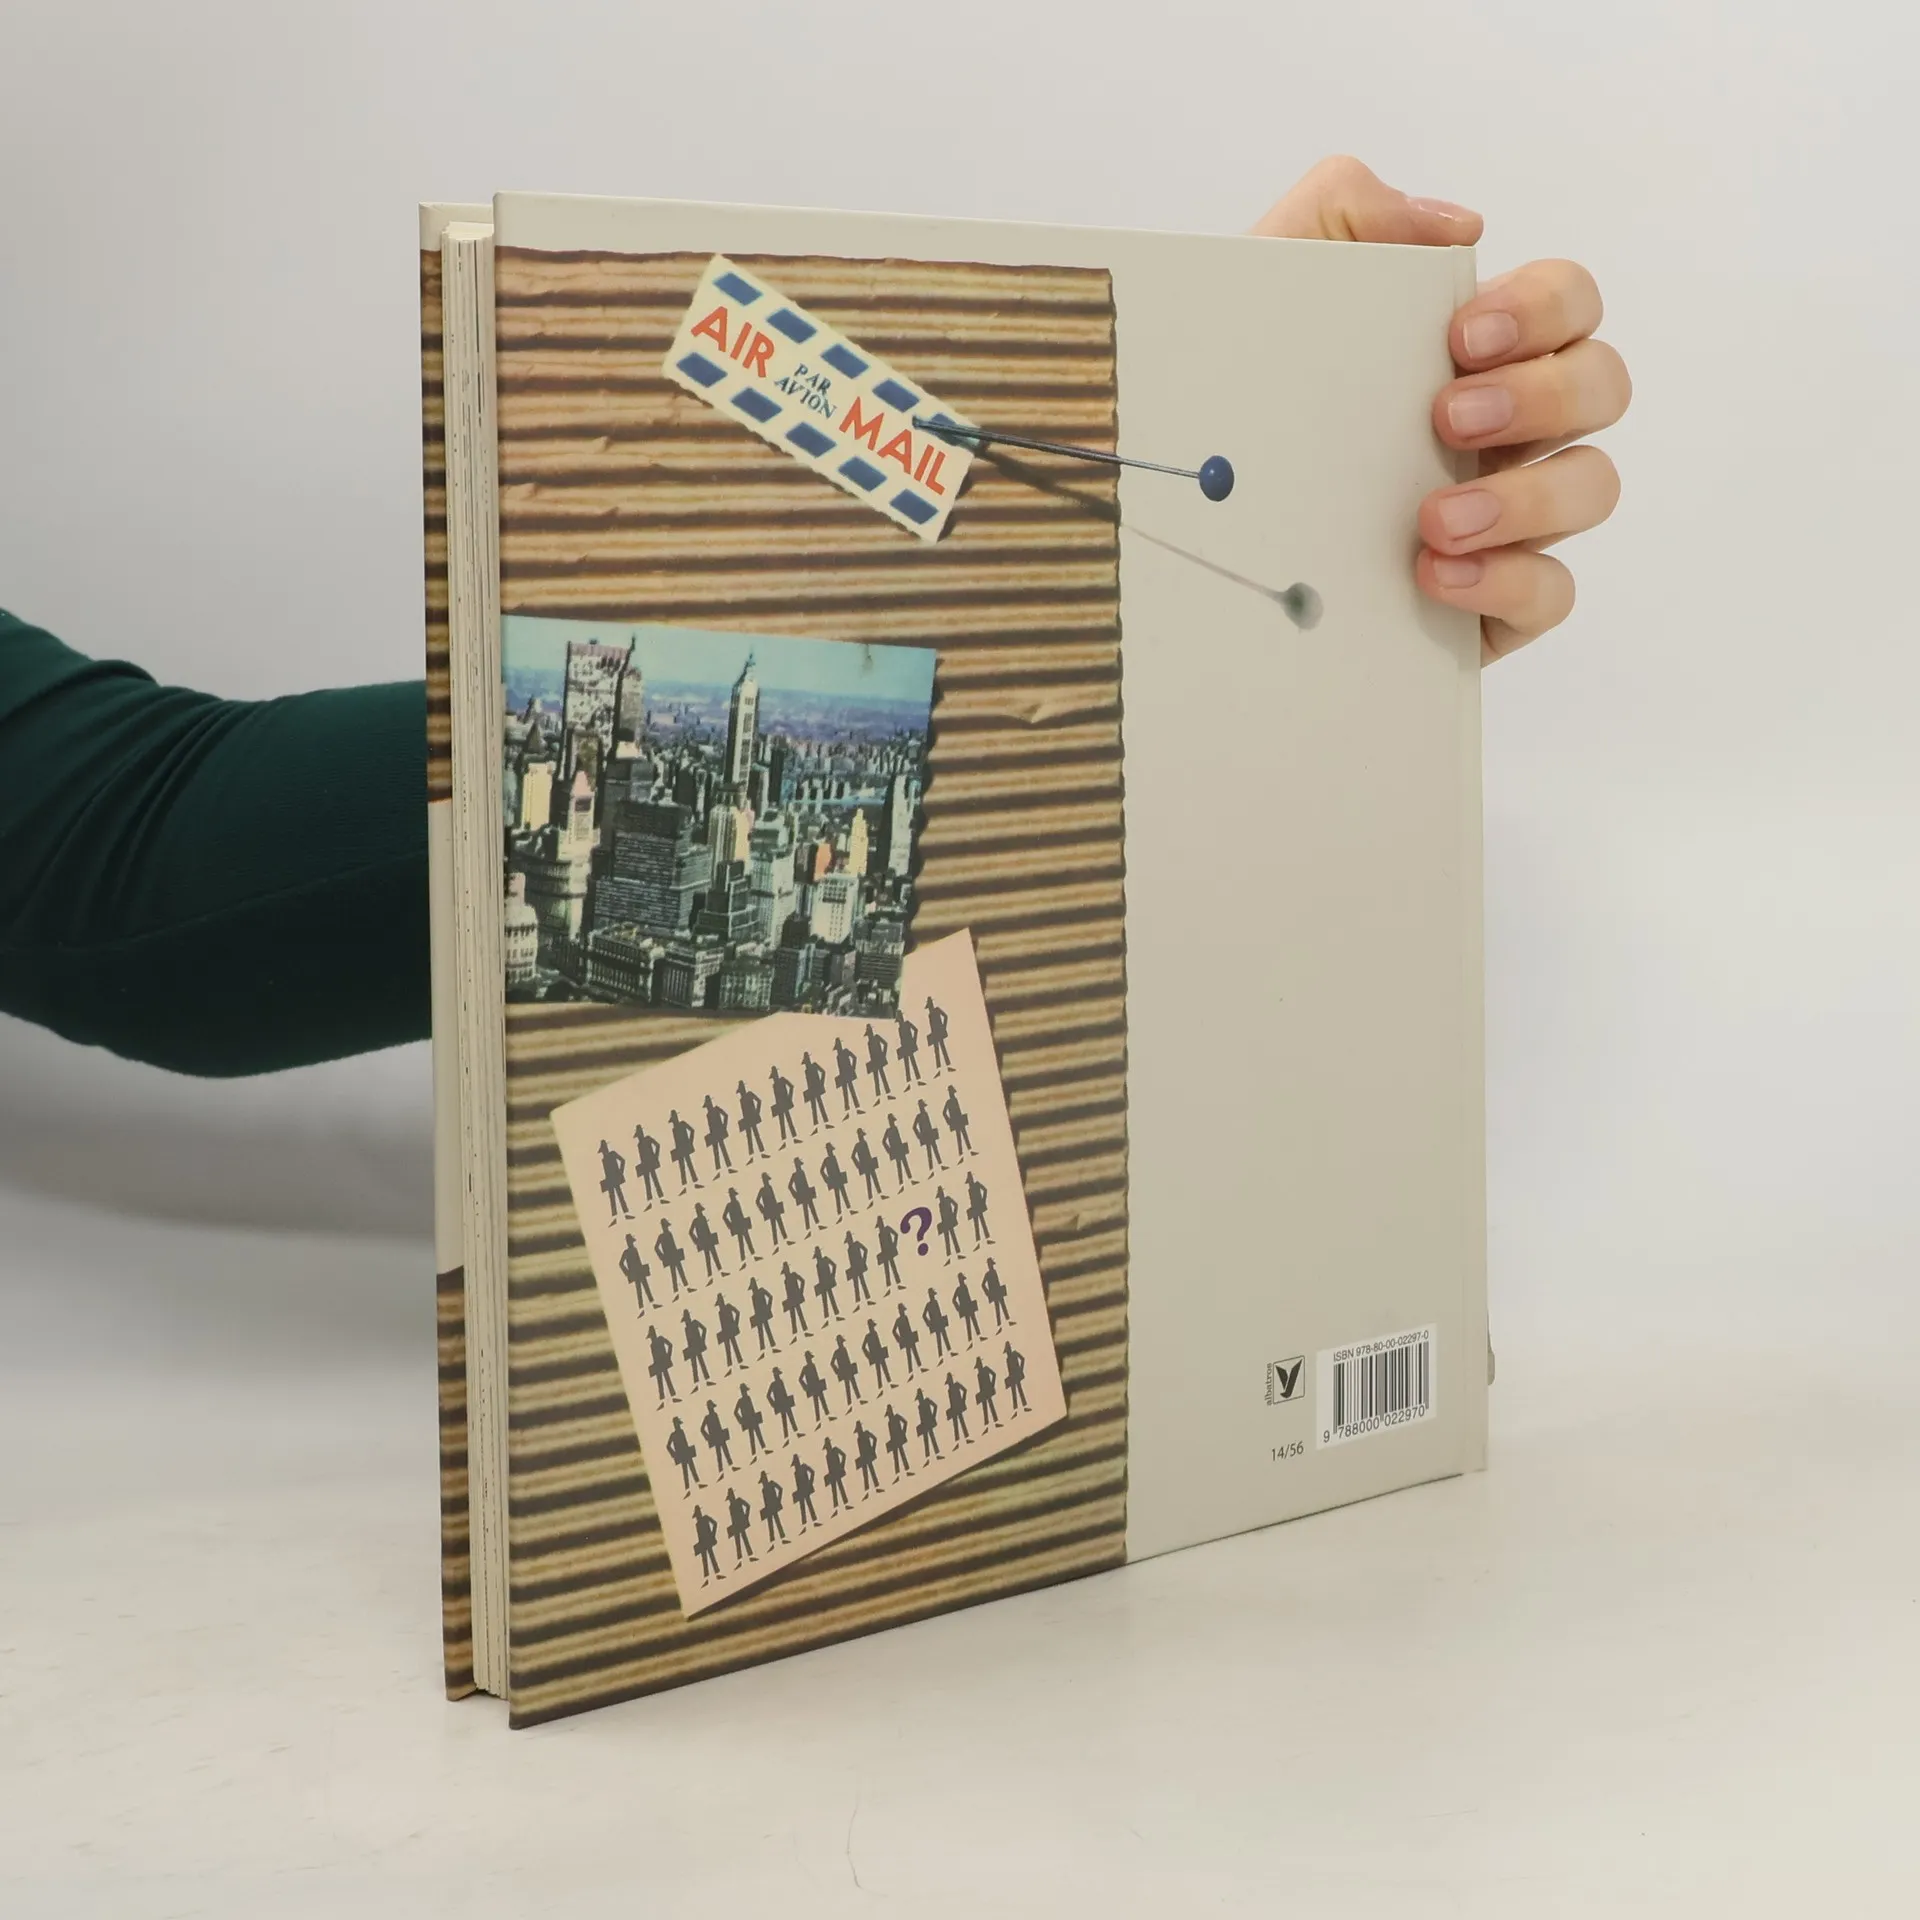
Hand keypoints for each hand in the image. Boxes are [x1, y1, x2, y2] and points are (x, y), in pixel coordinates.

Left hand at [1254, 157, 1628, 662]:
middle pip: (1600, 387)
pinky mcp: (1489, 602)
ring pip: (1589, 488)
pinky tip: (1435, 575)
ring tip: (1434, 517)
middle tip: (1448, 419)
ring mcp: (1508, 517)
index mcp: (1475, 350)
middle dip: (1541, 396)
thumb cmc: (1234, 394)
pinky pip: (1550, 592)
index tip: (1461, 336)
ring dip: (1526, 497)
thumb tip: (1459, 226)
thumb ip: (1343, 211)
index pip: (1569, 303)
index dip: (1543, 308)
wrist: (1176, 515)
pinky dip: (1509, 581)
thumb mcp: (1265, 284)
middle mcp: (1508, 429)